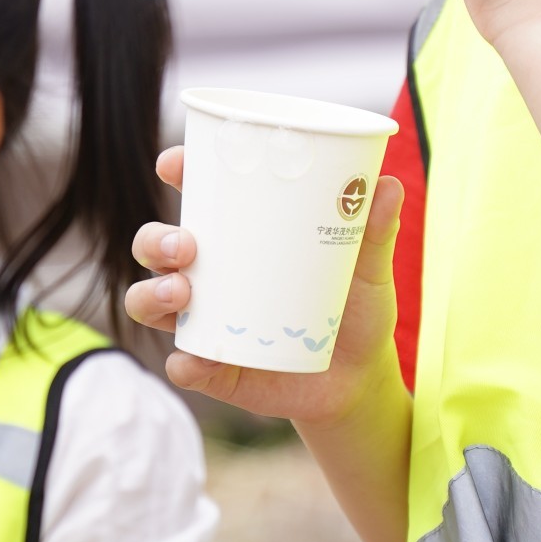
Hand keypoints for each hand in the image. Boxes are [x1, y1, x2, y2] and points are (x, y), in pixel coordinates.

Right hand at [126, 147, 404, 425]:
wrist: (362, 378)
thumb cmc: (356, 308)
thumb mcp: (369, 268)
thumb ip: (375, 230)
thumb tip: (388, 185)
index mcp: (241, 236)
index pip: (198, 194)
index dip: (178, 172)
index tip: (174, 163)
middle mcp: (212, 275)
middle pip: (157, 247)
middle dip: (157, 240)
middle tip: (187, 246)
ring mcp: (208, 323)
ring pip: (152, 302)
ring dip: (153, 295)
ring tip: (183, 295)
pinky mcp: (216, 369)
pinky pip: (185, 365)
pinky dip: (184, 363)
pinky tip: (194, 360)